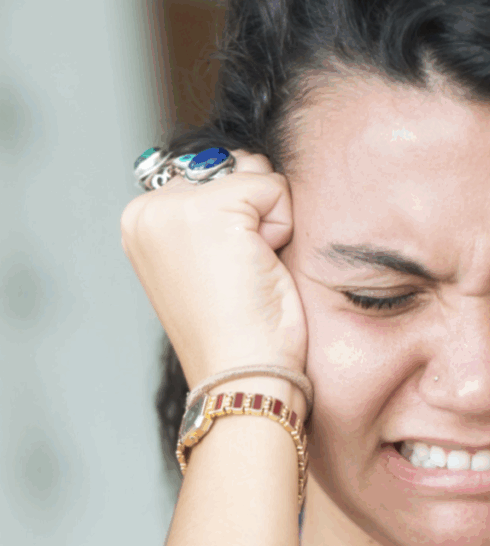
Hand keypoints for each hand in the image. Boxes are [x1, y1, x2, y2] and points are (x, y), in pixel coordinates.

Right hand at [120, 151, 306, 388]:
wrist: (243, 373)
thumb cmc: (242, 329)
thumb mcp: (215, 259)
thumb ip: (215, 213)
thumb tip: (251, 165)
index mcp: (143, 220)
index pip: (211, 175)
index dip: (242, 219)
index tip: (229, 270)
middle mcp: (148, 209)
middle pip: (233, 167)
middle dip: (256, 213)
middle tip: (244, 270)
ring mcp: (173, 207)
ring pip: (254, 173)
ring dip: (270, 217)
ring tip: (253, 267)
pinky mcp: (209, 210)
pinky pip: (274, 187)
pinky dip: (283, 226)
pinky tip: (263, 265)